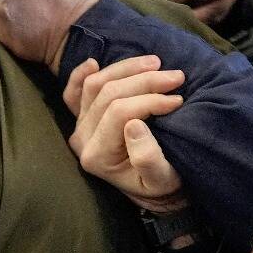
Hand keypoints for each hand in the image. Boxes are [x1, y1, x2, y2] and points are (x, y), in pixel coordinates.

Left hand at [62, 56, 187, 212]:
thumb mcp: (162, 180)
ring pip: (95, 85)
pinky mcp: (82, 118)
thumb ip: (148, 158)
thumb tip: (135, 125)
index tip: (178, 99)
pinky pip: (74, 93)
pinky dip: (81, 75)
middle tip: (177, 76)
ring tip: (156, 63)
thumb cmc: (160, 185)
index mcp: (97, 157)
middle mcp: (82, 140)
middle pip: (108, 94)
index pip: (120, 113)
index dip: (150, 100)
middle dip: (145, 80)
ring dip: (125, 69)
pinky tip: (94, 62)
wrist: (153, 191)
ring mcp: (79, 126)